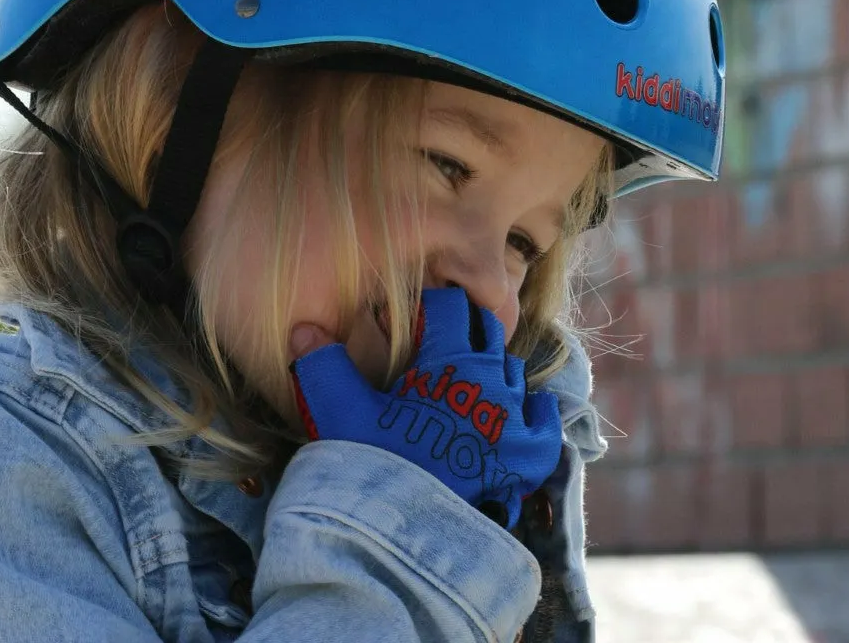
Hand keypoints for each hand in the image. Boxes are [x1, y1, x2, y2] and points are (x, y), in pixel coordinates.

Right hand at [289, 287, 562, 530]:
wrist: (411, 541)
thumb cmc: (375, 467)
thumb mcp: (340, 412)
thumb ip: (323, 365)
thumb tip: (304, 329)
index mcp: (451, 360)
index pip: (450, 305)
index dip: (425, 306)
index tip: (399, 322)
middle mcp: (492, 382)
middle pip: (486, 333)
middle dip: (459, 330)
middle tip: (429, 347)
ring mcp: (515, 422)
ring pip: (513, 372)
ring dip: (490, 368)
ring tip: (462, 383)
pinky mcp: (528, 461)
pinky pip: (544, 423)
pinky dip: (535, 411)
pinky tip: (524, 409)